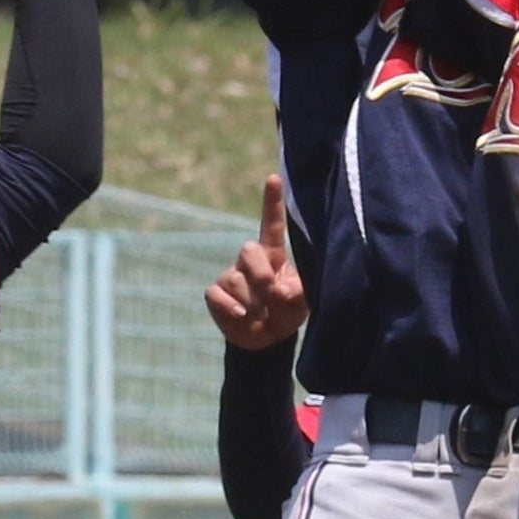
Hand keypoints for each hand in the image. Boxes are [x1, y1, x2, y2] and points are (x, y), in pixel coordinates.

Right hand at [205, 175, 309, 349]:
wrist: (266, 340)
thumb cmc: (287, 312)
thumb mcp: (302, 303)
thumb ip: (298, 293)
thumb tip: (278, 290)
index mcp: (273, 255)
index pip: (272, 225)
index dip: (272, 202)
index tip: (274, 178)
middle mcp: (249, 260)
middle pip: (249, 251)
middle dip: (261, 275)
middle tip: (272, 296)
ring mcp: (230, 276)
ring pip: (236, 280)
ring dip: (253, 302)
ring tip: (261, 312)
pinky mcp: (216, 293)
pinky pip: (219, 295)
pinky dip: (232, 308)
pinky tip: (241, 316)